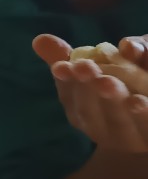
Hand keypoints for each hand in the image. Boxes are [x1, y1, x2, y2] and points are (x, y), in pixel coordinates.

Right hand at [33, 34, 147, 151]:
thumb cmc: (131, 82)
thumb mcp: (114, 62)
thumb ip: (84, 54)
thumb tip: (40, 41)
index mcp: (82, 107)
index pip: (68, 94)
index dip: (65, 80)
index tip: (60, 66)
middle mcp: (99, 128)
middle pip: (89, 111)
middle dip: (86, 88)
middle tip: (84, 67)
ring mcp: (125, 137)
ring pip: (116, 121)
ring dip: (111, 101)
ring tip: (107, 82)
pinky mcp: (146, 137)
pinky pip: (144, 127)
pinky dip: (140, 116)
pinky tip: (138, 102)